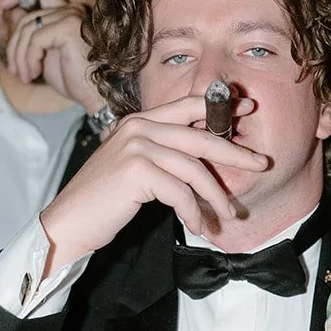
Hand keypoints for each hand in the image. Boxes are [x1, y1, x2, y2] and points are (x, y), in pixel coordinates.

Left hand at [3, 0, 99, 105]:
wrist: (95, 96)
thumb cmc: (74, 80)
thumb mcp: (45, 56)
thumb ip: (32, 36)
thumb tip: (14, 14)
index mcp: (67, 13)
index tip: (2, 6)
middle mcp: (70, 10)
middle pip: (27, 17)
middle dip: (15, 46)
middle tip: (15, 70)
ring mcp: (71, 16)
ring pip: (28, 30)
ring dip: (20, 57)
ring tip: (25, 76)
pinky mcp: (68, 26)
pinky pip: (35, 39)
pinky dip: (29, 58)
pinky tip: (34, 74)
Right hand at [39, 93, 265, 271]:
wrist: (69, 221)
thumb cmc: (104, 201)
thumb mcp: (135, 168)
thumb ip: (162, 155)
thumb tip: (201, 161)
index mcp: (140, 121)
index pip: (188, 106)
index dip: (220, 106)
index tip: (248, 105)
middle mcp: (139, 127)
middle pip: (200, 136)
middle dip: (234, 152)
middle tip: (261, 164)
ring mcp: (136, 147)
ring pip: (194, 168)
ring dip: (215, 195)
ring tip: (227, 214)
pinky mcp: (136, 172)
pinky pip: (180, 192)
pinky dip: (192, 212)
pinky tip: (196, 225)